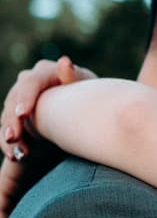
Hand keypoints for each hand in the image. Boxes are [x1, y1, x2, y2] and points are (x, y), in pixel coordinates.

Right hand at [0, 56, 96, 217]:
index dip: (25, 97)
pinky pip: (9, 130)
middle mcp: (27, 83)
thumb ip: (73, 76)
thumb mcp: (84, 84)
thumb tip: (64, 62)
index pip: (30, 82)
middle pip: (14, 101)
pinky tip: (16, 156)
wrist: (82, 106)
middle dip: (12, 121)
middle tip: (13, 138)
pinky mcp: (17, 117)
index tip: (23, 114)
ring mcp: (19, 100)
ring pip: (8, 117)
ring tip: (17, 154)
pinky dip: (11, 144)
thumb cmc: (86, 92)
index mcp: (44, 72)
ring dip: (10, 137)